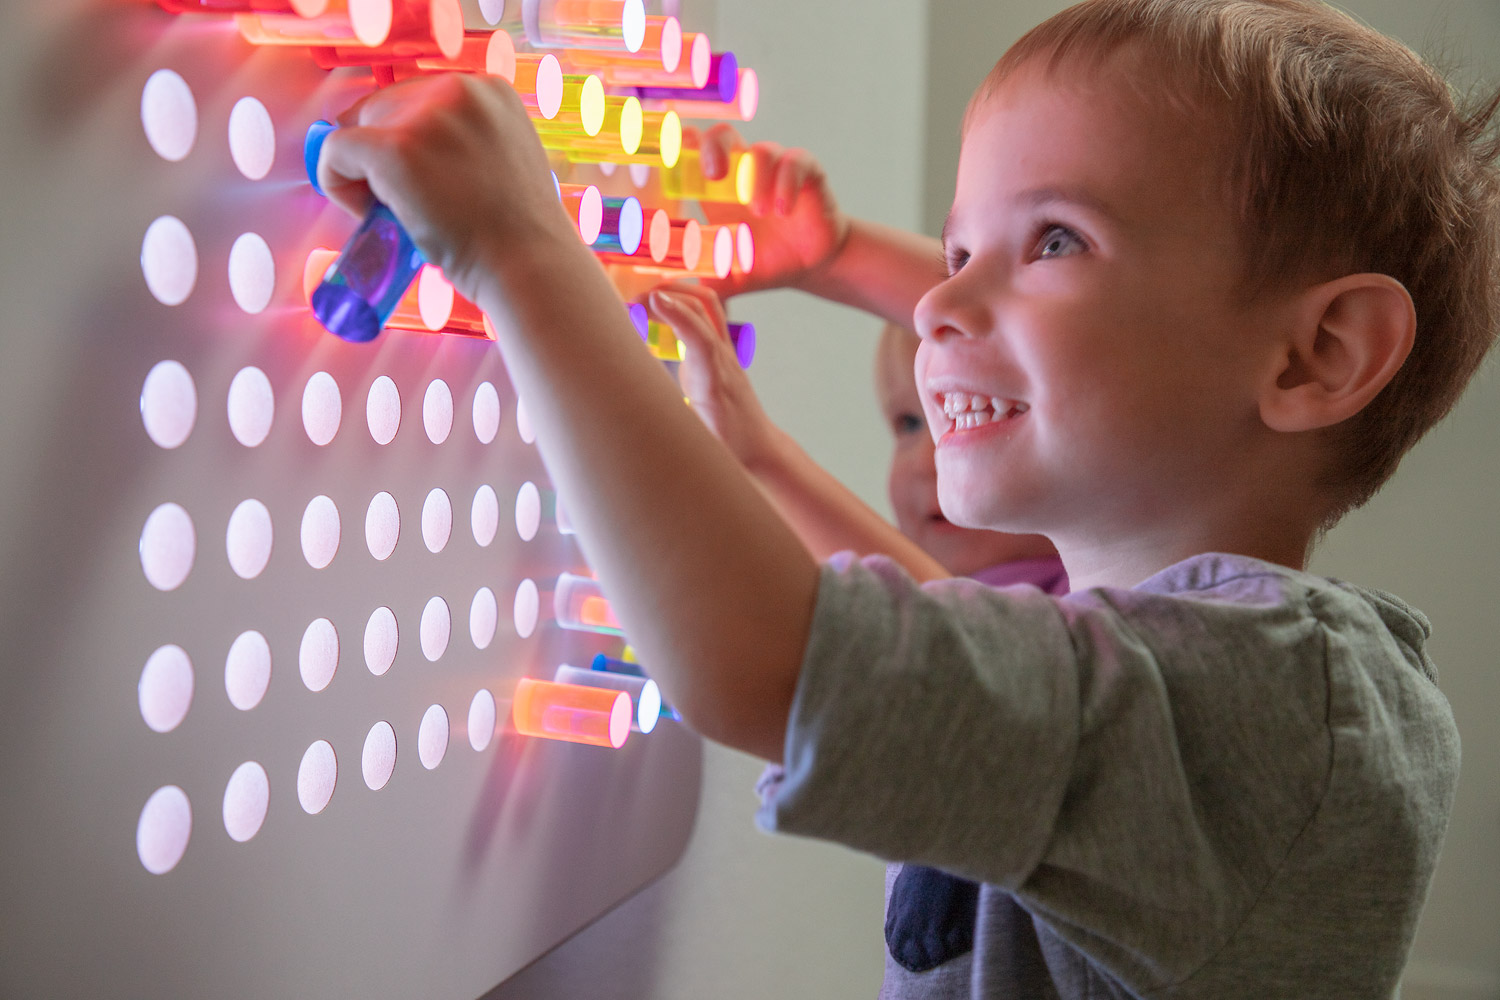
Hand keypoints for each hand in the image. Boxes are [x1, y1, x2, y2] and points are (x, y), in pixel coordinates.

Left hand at [316, 73, 579, 306]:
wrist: (530, 267)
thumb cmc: (520, 236)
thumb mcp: (504, 163)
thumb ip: (466, 143)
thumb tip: (415, 151)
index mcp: (490, 90)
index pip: (419, 99)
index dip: (409, 141)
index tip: (426, 183)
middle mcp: (458, 89)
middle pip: (382, 108)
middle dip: (383, 156)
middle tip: (409, 206)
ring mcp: (425, 118)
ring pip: (355, 130)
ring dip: (364, 175)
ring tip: (398, 216)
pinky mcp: (394, 148)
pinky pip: (335, 153)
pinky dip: (338, 184)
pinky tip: (369, 216)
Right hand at [647, 283, 780, 469]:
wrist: (757, 446)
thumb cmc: (724, 449)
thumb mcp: (694, 444)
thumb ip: (670, 429)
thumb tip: (631, 423)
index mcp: (714, 384)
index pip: (702, 340)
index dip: (679, 316)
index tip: (653, 300)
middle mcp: (723, 360)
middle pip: (708, 307)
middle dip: (672, 293)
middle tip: (636, 299)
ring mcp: (725, 352)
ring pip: (709, 305)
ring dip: (678, 291)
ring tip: (646, 298)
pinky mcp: (720, 351)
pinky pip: (704, 315)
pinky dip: (681, 304)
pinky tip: (660, 310)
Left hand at [692, 124, 850, 299]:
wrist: (809, 266)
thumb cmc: (764, 262)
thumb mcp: (732, 277)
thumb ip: (708, 279)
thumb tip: (681, 289)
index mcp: (717, 190)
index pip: (693, 151)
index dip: (680, 146)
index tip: (671, 157)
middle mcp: (743, 172)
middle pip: (723, 135)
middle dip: (713, 147)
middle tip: (713, 175)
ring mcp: (775, 169)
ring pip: (761, 151)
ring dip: (757, 180)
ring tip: (759, 212)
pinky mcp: (806, 173)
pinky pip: (795, 162)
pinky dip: (786, 183)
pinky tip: (783, 210)